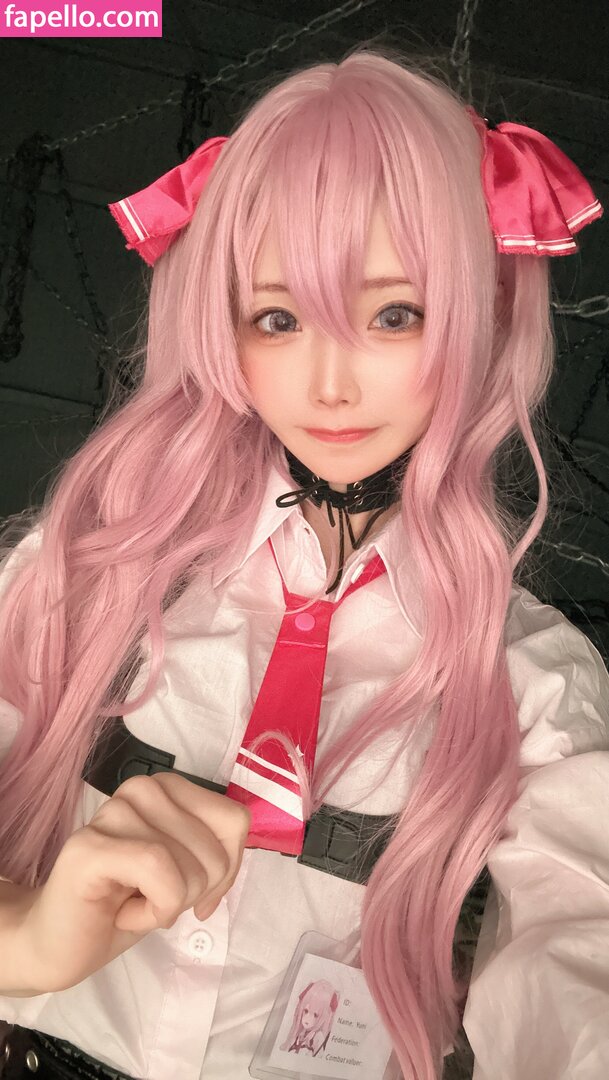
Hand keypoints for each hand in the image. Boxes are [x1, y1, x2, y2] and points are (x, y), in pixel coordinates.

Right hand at [19, 773, 249, 992]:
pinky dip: (153, 910)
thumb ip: (216, 850)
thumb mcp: (188, 873)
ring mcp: (114, 813)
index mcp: (168, 788)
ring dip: (167, 905)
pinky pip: (159, 872)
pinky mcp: (91, 846)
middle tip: (150, 898)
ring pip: (190, 866)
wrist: (60, 942)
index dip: (228, 870)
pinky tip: (124, 912)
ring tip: (131, 903)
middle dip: (192, 894)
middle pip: (216, 851)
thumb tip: (236, 852)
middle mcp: (142, 789)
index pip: (235, 821)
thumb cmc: (127, 904)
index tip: (195, 894)